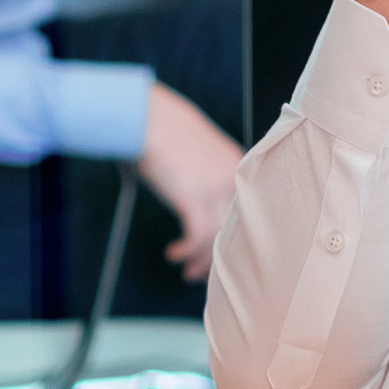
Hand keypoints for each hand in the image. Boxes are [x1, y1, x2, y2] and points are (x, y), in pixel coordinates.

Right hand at [136, 83, 240, 280]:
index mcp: (234, 164)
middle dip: (220, 253)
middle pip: (234, 227)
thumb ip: (201, 166)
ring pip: (216, 236)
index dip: (232, 233)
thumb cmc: (159, 125)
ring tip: (187, 271)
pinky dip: (187, 251)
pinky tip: (174, 254)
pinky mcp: (192, 198)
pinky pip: (196, 236)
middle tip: (205, 270)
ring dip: (201, 258)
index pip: (242, 208)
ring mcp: (213, 189)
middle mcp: (230, 178)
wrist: (145, 116)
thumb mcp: (192, 145)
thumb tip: (190, 185)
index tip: (219, 247)